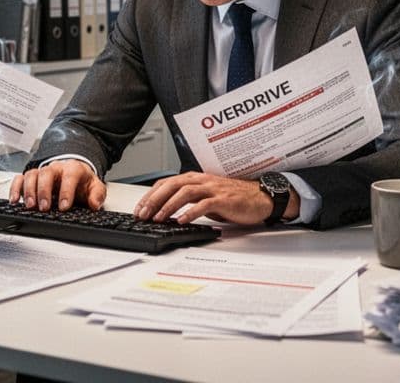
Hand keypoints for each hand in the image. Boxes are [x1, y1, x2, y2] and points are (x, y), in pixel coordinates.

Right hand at [9, 159, 105, 211]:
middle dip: (44, 191)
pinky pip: (20, 178)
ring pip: (32, 175)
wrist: (73, 174)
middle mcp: (55, 168)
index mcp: (73, 169)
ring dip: (29, 191)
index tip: (64, 206)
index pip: (69, 176)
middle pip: (46, 173)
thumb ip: (97, 195)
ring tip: (30, 206)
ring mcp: (42, 172)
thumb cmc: (82, 181)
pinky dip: (15, 188)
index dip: (66, 191)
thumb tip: (94, 204)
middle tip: (44, 208)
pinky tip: (15, 200)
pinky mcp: (31, 178)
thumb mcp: (95, 187)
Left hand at [134, 172, 298, 225]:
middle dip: (155, 200)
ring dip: (169, 205)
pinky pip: (204, 205)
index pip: (167, 182)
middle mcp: (203, 181)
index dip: (151, 195)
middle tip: (143, 214)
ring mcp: (213, 189)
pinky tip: (182, 220)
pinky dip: (191, 212)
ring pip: (185, 193)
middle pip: (172, 185)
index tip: (139, 208)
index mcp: (196, 179)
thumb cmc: (234, 199)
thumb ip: (189, 201)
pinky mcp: (224, 200)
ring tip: (159, 218)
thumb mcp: (207, 197)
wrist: (260, 198)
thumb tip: (168, 212)